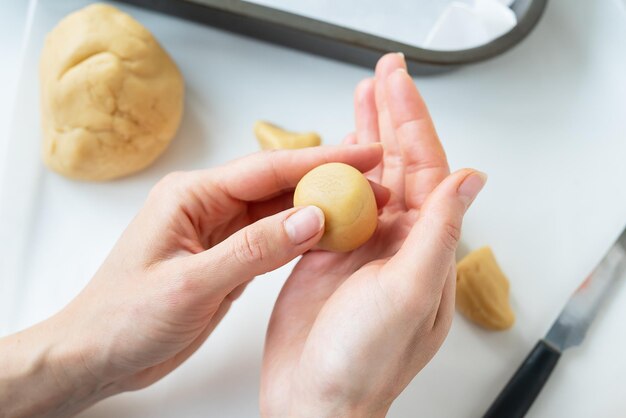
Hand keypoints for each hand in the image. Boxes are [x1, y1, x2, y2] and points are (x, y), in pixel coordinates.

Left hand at [0, 143, 386, 416]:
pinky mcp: (226, 258)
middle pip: (278, 184)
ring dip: (318, 208)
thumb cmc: (122, 317)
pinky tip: (328, 235)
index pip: (267, 169)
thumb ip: (254, 249)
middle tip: (374, 180)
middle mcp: (206, 206)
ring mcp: (217, 232)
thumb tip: (309, 217)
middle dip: (327, 180)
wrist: (97, 355)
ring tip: (362, 205)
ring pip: (278, 210)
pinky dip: (301, 236)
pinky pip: (271, 238)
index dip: (320, 160)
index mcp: (191, 195)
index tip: (361, 155)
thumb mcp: (192, 283)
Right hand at [260, 53, 486, 416]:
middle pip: (395, 166)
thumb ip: (438, 232)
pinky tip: (327, 151)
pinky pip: (331, 203)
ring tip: (358, 99)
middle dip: (388, 117)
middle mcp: (396, 243)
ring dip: (359, 138)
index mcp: (424, 247)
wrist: (312, 400)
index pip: (424, 169)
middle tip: (380, 76)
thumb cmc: (361, 363)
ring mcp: (359, 247)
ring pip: (362, 179)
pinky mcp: (324, 254)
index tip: (397, 84)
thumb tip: (470, 179)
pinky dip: (328, 173)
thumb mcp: (409, 293)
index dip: (411, 122)